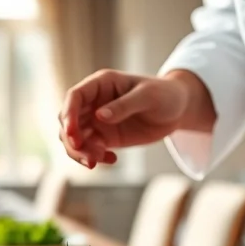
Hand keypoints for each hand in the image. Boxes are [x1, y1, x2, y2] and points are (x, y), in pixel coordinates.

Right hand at [59, 69, 216, 168]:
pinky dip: (93, 157)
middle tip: (89, 158)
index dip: (68, 116)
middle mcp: (93, 102)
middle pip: (67, 121)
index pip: (74, 97)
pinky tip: (112, 159)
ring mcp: (96, 120)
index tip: (73, 136)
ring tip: (98, 161)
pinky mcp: (104, 137)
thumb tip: (99, 117)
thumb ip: (124, 105)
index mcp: (100, 84)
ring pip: (74, 138)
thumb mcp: (148, 96)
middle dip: (72, 141)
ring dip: (80, 153)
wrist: (177, 109)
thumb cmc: (164, 94)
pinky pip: (88, 149)